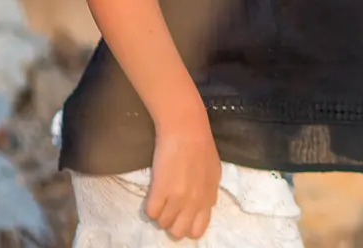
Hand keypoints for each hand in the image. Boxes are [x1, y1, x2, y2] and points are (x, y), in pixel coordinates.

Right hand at [146, 114, 220, 240]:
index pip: (197, 230)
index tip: (181, 216)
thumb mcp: (213, 173)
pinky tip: (153, 193)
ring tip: (160, 197)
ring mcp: (177, 198)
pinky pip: (150, 213)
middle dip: (171, 223)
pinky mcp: (160, 191)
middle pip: (178, 232)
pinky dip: (150, 206)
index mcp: (208, 198)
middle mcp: (194, 202)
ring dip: (159, 213)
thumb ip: (207, 194)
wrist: (186, 130)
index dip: (186, 225)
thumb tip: (202, 207)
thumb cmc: (201, 147)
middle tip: (168, 208)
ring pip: (162, 223)